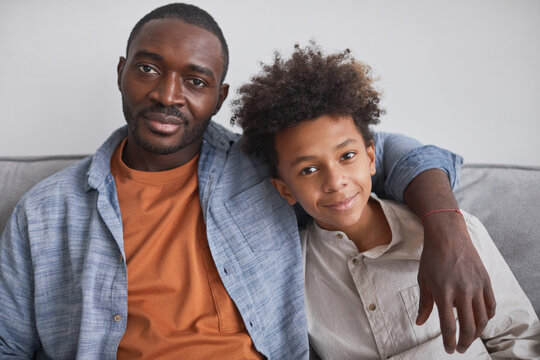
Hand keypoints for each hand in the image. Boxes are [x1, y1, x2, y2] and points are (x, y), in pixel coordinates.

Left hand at [416, 211, 495, 353]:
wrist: (448, 235)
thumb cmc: (432, 258)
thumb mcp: (423, 280)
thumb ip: (424, 303)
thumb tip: (420, 322)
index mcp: (443, 292)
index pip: (449, 326)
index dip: (449, 342)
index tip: (449, 350)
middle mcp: (462, 291)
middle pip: (468, 327)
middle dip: (465, 342)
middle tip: (460, 348)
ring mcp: (476, 286)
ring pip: (482, 319)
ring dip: (477, 333)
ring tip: (470, 337)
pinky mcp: (486, 280)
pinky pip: (491, 305)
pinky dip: (487, 317)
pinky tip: (480, 321)